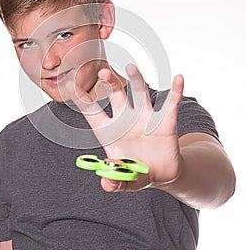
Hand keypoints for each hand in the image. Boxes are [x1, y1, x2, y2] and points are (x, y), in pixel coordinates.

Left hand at [65, 64, 183, 192]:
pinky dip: (176, 92)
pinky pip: (171, 105)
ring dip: (136, 80)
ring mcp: (146, 118)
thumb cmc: (135, 172)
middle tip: (103, 71)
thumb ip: (114, 181)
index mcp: (110, 131)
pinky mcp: (165, 123)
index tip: (70, 85)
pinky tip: (179, 78)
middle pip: (117, 96)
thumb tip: (107, 182)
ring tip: (131, 67)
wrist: (160, 174)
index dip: (82, 100)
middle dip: (111, 83)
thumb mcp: (123, 180)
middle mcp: (126, 119)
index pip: (93, 112)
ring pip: (140, 94)